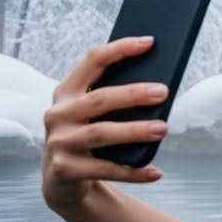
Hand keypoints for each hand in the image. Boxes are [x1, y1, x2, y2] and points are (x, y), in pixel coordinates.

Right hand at [42, 36, 168, 206]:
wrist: (60, 179)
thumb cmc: (87, 135)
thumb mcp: (93, 114)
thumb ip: (114, 98)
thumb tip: (159, 86)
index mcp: (67, 92)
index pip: (93, 61)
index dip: (120, 49)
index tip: (150, 42)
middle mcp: (58, 114)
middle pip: (99, 99)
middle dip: (132, 94)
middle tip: (163, 92)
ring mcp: (59, 142)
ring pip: (101, 133)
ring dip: (134, 130)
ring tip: (163, 129)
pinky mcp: (64, 170)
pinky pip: (104, 169)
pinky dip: (132, 171)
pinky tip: (155, 171)